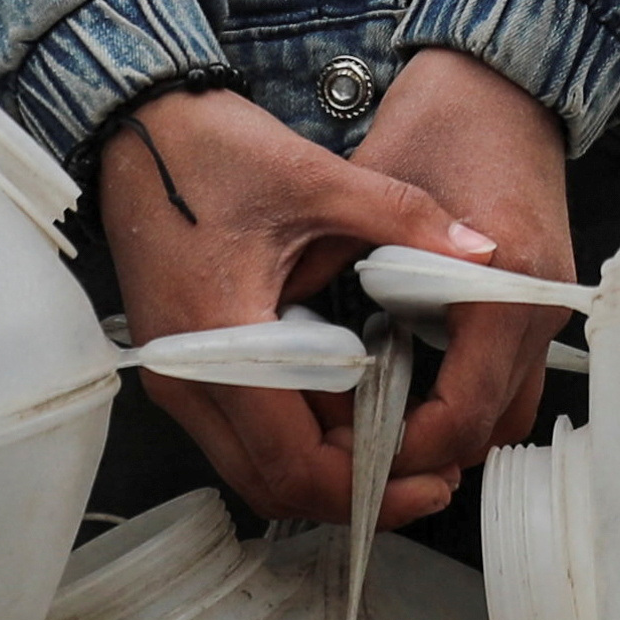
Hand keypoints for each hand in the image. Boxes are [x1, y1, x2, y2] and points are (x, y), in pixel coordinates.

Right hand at [101, 89, 492, 526]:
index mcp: (218, 339)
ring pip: (258, 468)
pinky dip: (303, 435)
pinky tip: (358, 403)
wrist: (136, 125)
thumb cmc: (212, 149)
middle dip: (357, 493)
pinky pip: (247, 431)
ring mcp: (179, 377)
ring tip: (405, 443)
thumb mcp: (315, 177)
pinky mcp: (185, 366)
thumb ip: (403, 216)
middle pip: (275, 485)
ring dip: (331, 469)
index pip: (294, 463)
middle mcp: (187, 378)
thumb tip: (483, 253)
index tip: (432, 477)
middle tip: (432, 477)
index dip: (369, 487)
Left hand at [352, 49, 574, 485]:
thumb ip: (323, 269)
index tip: (347, 450)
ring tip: (378, 416)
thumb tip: (269, 344)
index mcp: (498, 289)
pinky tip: (412, 374)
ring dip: (448, 426)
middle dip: (422, 451)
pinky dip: (467, 391)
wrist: (505, 77)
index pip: (460, 418)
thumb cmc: (437, 121)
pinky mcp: (543, 298)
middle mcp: (538, 308)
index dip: (402, 452)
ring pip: (507, 411)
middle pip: (488, 430)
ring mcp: (549, 305)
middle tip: (354, 446)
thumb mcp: (362, 192)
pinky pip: (511, 375)